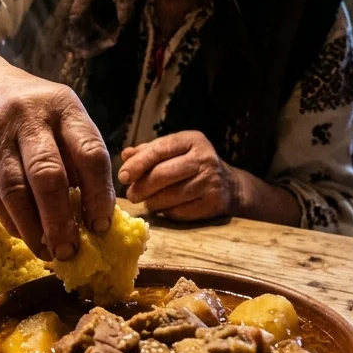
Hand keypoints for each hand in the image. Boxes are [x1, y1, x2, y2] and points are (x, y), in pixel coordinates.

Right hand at [0, 63, 114, 260]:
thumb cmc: (36, 114)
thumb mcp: (63, 120)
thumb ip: (79, 160)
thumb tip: (95, 218)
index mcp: (65, 108)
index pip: (89, 154)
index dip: (98, 194)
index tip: (101, 227)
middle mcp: (30, 116)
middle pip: (47, 174)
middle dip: (60, 220)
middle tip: (70, 253)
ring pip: (15, 189)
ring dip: (32, 228)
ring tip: (46, 253)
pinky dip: (11, 221)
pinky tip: (25, 236)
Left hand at [118, 131, 238, 221]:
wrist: (229, 186)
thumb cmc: (193, 165)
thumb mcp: (174, 151)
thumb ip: (149, 152)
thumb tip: (125, 155)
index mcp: (192, 140)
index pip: (159, 150)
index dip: (138, 164)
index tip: (123, 176)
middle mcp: (204, 159)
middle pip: (163, 174)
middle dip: (142, 186)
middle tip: (131, 194)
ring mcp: (211, 182)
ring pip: (170, 196)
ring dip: (152, 202)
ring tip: (146, 202)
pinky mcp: (213, 203)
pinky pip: (180, 211)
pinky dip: (167, 212)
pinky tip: (164, 209)